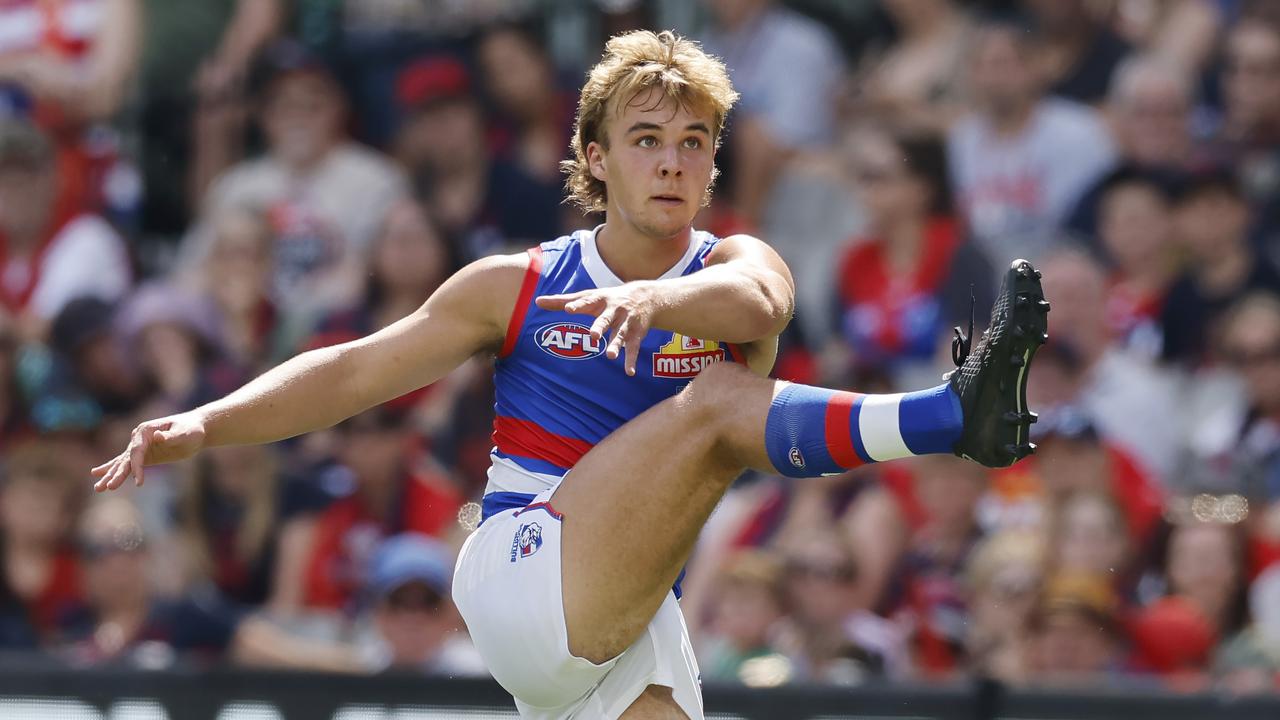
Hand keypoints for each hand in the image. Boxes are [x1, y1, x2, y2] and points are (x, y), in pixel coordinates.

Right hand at [90, 412, 208, 491]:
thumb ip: (171, 436)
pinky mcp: (144, 455)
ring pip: (122, 463)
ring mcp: (140, 446)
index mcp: (145, 430)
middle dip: (117, 474)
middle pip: (126, 459)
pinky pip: (127, 463)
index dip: (136, 467)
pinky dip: (114, 469)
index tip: (138, 481)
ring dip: (110, 475)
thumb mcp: (184, 433)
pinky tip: (98, 474)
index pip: (137, 451)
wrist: (196, 429)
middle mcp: (138, 437)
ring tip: (98, 488)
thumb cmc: (191, 429)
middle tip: (107, 487)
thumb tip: (158, 437)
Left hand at [535, 282, 657, 375]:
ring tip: (610, 356)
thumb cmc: (607, 298)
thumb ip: (562, 300)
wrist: (645, 297)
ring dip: (616, 345)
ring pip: (620, 334)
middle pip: (605, 319)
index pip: (586, 302)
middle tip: (593, 335)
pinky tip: (629, 372)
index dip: (577, 305)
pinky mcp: (636, 334)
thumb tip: (537, 301)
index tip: (568, 309)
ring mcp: (625, 323)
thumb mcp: (588, 296)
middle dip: (600, 327)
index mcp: (599, 300)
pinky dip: (631, 360)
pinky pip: (633, 348)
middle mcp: (613, 311)